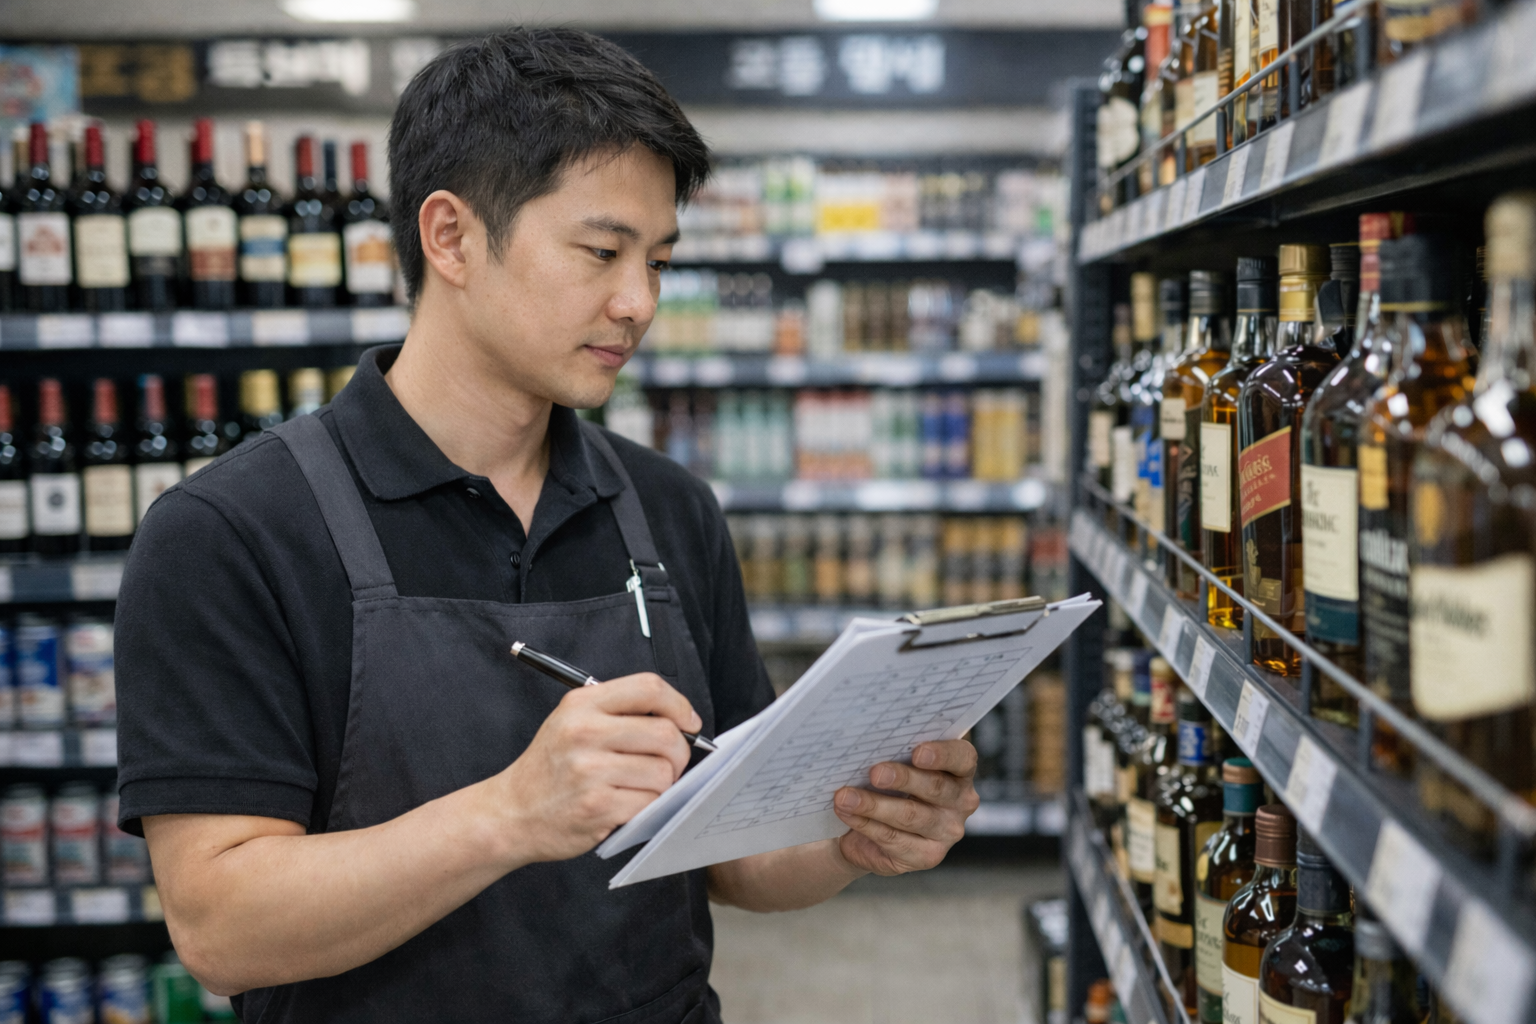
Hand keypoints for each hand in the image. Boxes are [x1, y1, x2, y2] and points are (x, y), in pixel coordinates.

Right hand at [493, 672, 699, 862]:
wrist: (511, 812)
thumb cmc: (551, 768)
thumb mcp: (573, 722)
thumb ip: (620, 713)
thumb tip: (681, 721)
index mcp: (582, 704)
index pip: (649, 687)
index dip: (679, 704)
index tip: (689, 722)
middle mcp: (584, 731)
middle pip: (665, 733)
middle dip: (680, 752)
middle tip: (670, 764)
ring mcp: (589, 770)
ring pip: (662, 772)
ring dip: (663, 785)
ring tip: (642, 787)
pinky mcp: (596, 806)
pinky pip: (649, 803)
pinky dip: (648, 807)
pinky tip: (628, 805)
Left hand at [832, 740, 979, 876]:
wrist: (868, 828)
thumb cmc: (887, 784)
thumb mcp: (894, 763)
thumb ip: (894, 752)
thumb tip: (869, 743)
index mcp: (960, 770)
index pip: (962, 757)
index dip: (942, 754)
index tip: (917, 752)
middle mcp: (961, 801)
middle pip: (935, 787)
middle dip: (902, 778)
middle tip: (875, 773)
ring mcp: (947, 832)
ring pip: (910, 815)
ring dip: (874, 804)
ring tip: (845, 797)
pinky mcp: (928, 856)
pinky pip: (893, 838)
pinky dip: (865, 824)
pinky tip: (846, 813)